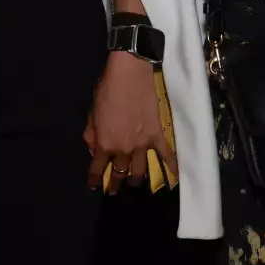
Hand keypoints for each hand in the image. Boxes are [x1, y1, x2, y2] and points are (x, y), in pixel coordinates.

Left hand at [84, 51, 176, 193]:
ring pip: (140, 171)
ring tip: (135, 182)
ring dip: (136, 180)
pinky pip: (165, 155)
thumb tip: (95, 150)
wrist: (129, 75)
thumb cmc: (106, 91)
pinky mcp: (157, 136)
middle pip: (120, 174)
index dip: (95, 180)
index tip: (95, 186)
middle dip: (116, 184)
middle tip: (115, 189)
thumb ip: (91, 135)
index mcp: (104, 144)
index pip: (98, 169)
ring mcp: (141, 145)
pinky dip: (170, 167)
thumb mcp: (91, 114)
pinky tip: (173, 177)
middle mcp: (123, 150)